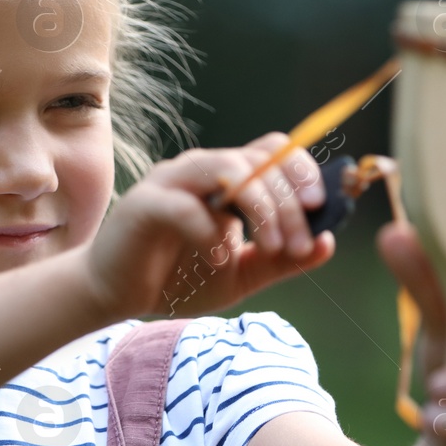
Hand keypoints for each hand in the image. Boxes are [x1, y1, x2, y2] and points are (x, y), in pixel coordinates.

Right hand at [83, 132, 336, 318]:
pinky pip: (185, 205)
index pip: (274, 151)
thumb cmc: (178, 277)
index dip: (303, 171)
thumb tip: (328, 241)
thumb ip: (283, 259)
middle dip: (289, 204)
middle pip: (258, 161)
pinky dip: (210, 231)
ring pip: (228, 169)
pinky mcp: (144, 204)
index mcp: (228, 179)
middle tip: (297, 246)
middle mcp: (202, 170)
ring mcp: (171, 182)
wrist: (118, 295)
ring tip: (270, 247)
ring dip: (260, 208)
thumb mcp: (243, 274)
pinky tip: (217, 258)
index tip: (322, 208)